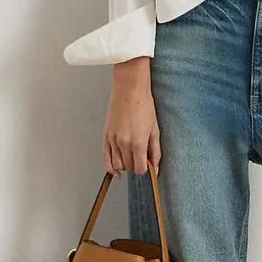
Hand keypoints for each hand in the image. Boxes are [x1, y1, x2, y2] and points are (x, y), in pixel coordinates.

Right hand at [104, 58, 160, 177]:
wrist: (129, 90)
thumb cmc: (144, 106)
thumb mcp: (155, 130)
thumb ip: (155, 151)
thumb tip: (155, 167)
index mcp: (138, 142)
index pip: (140, 169)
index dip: (145, 170)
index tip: (148, 165)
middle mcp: (124, 143)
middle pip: (129, 167)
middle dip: (136, 166)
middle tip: (141, 159)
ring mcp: (113, 140)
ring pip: (117, 165)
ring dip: (125, 166)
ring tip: (131, 158)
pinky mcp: (106, 136)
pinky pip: (105, 158)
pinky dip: (110, 167)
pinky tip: (115, 171)